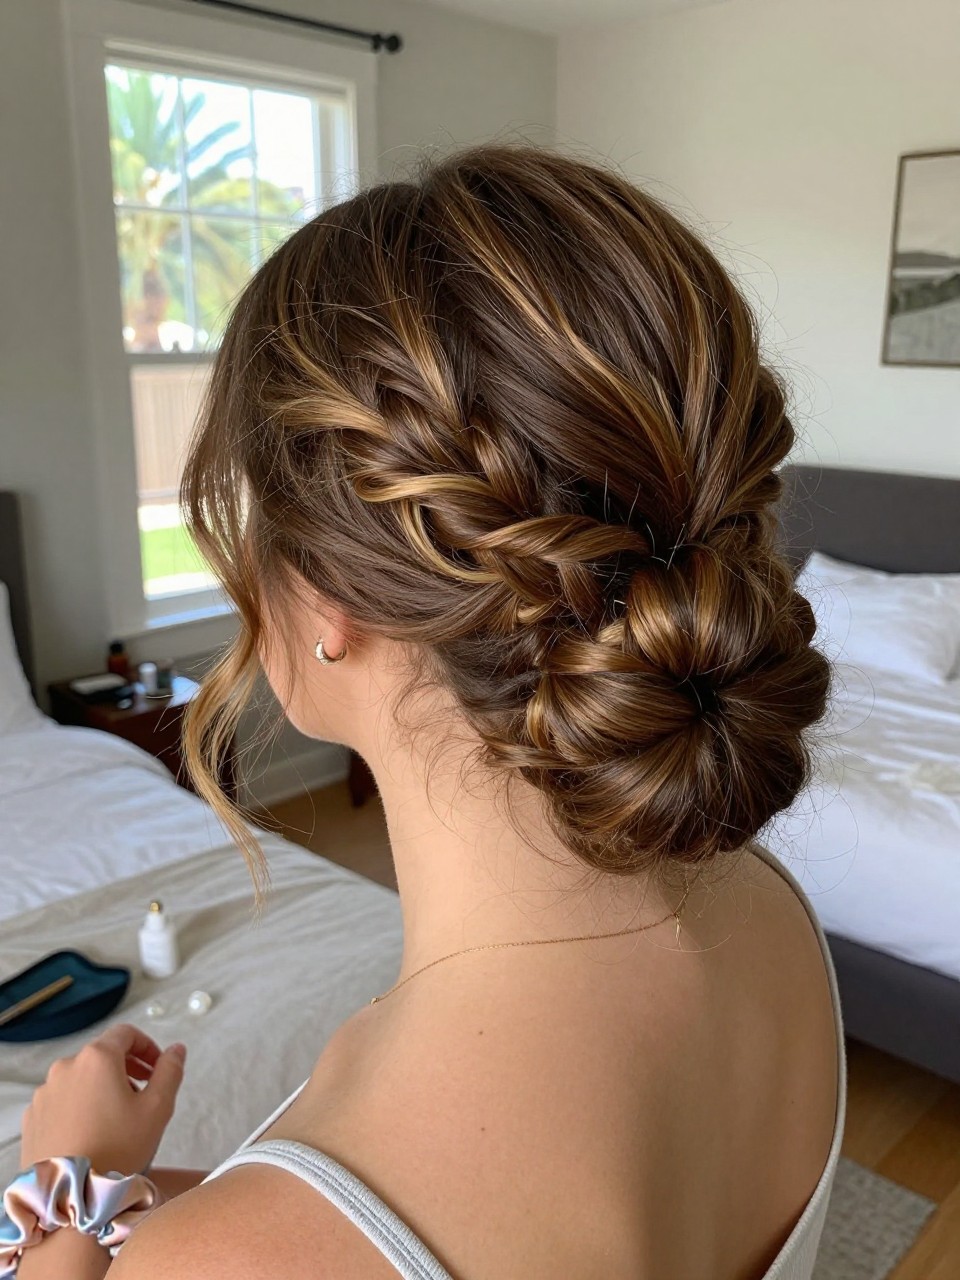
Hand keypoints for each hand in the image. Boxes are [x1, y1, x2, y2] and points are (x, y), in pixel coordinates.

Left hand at [20, 1023, 186, 1175]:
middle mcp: (65, 1067)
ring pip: (80, 1079)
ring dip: (101, 1088)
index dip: (148, 1047)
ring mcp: (44, 1093)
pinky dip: (78, 1107)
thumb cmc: (117, 1150)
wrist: (68, 1196)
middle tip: (143, 1094)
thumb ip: (170, 1071)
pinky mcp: (32, 1118)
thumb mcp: (158, 1109)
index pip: (126, 1034)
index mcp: (97, 1058)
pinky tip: (91, 1134)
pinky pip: (61, 1101)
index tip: (158, 1068)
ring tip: (117, 1119)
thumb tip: (176, 1050)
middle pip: (102, 1055)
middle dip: (126, 1069)